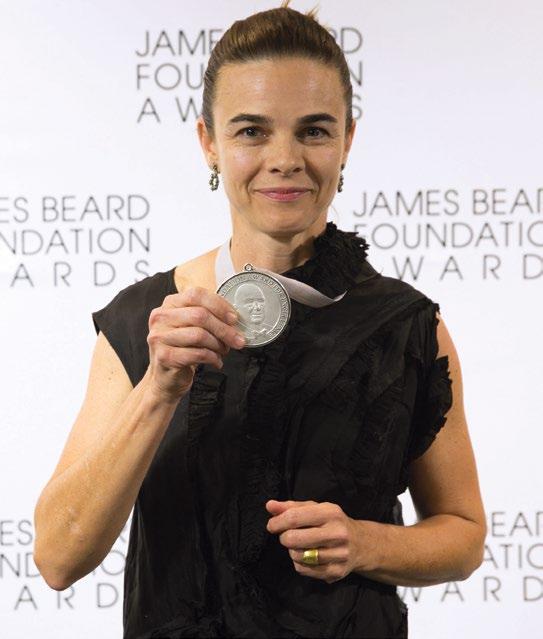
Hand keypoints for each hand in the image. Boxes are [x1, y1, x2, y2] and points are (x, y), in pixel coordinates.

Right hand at [145, 286, 245, 402]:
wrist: (166, 376)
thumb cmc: (183, 348)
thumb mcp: (192, 326)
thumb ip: (208, 316)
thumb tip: (234, 318)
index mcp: (170, 304)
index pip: (196, 294)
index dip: (219, 305)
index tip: (234, 318)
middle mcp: (161, 317)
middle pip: (200, 315)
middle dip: (224, 329)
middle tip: (237, 340)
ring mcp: (160, 337)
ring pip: (199, 335)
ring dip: (218, 345)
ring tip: (224, 351)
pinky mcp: (164, 356)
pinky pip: (197, 354)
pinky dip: (212, 358)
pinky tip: (216, 361)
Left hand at [265, 499, 368, 583]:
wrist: (361, 543)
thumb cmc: (332, 522)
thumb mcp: (315, 508)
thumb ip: (291, 507)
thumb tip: (269, 506)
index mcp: (330, 513)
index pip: (294, 517)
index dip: (277, 522)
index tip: (272, 525)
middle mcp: (337, 533)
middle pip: (294, 539)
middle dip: (284, 538)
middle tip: (288, 536)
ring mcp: (339, 554)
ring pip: (298, 556)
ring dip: (292, 551)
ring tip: (300, 546)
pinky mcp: (337, 572)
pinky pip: (304, 570)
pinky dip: (299, 564)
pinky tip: (307, 557)